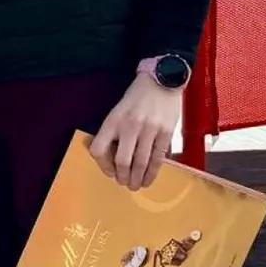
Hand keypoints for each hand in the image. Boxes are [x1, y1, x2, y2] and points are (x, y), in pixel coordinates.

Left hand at [89, 70, 185, 190]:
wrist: (162, 80)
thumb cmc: (137, 97)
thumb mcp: (118, 110)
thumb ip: (113, 131)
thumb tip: (111, 158)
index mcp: (114, 119)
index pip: (99, 149)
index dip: (102, 165)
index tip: (109, 171)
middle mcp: (130, 125)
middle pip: (122, 161)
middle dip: (122, 177)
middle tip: (124, 183)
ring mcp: (149, 130)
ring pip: (141, 163)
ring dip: (137, 179)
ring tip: (136, 185)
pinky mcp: (166, 133)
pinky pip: (158, 159)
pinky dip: (152, 172)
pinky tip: (149, 178)